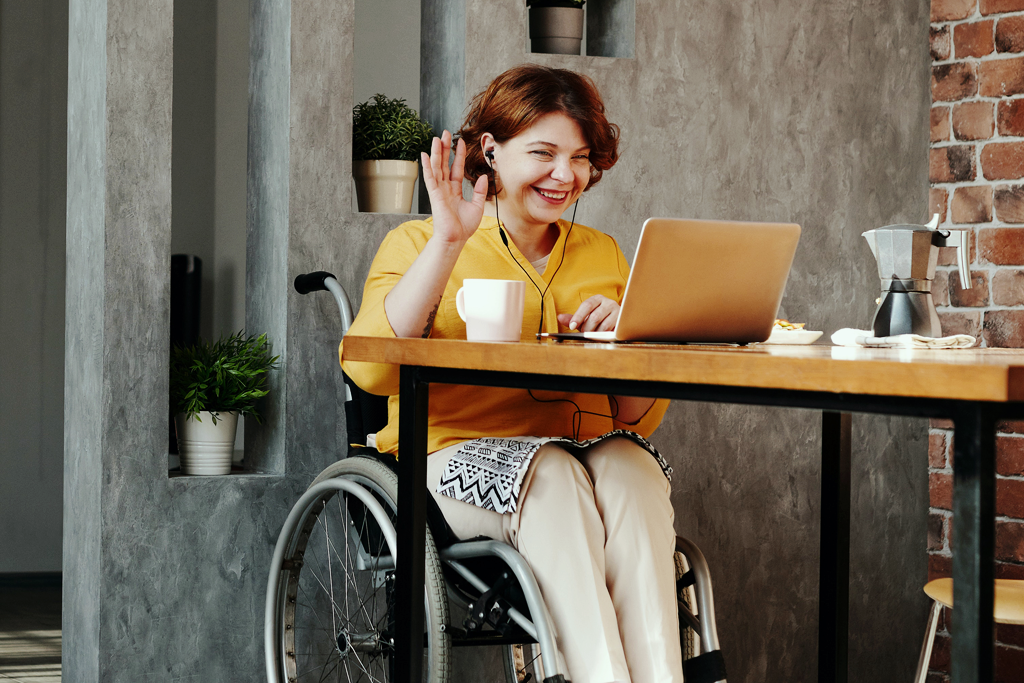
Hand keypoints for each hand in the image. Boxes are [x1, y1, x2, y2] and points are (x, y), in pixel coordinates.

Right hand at [421, 130, 489, 244]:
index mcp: (454, 191)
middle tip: (445, 133)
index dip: (458, 155)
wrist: (455, 239)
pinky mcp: (434, 195)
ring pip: (437, 167)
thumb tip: (482, 177)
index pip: (456, 168)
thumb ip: (478, 191)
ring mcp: (439, 191)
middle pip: (444, 164)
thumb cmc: (463, 227)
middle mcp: (445, 188)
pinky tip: (425, 155)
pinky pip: (430, 178)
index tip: (460, 142)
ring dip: (436, 153)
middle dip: (445, 148)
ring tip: (436, 138)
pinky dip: (427, 166)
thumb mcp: (476, 206)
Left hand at [557, 295, 619, 331]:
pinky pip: (611, 330)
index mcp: (597, 299)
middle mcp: (608, 302)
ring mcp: (617, 311)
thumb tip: (560, 318)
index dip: (578, 316)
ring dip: (596, 333)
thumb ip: (573, 318)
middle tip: (585, 333)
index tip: (572, 326)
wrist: (618, 322)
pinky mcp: (622, 321)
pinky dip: (604, 335)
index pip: (586, 305)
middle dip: (587, 328)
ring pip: (603, 325)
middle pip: (594, 317)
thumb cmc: (599, 319)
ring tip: (594, 334)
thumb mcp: (585, 318)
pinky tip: (602, 335)